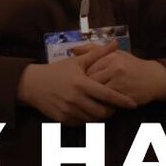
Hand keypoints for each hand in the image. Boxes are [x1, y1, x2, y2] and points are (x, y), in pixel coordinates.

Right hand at [16, 42, 136, 123]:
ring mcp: (69, 110)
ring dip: (99, 116)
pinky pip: (81, 123)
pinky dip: (87, 119)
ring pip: (93, 120)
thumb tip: (115, 42)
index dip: (122, 101)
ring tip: (101, 108)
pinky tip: (87, 111)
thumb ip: (98, 53)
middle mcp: (76, 99)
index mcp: (82, 83)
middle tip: (113, 106)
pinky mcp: (63, 119)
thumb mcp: (77, 60)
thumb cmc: (57, 70)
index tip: (133, 105)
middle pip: (102, 112)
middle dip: (111, 111)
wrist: (32, 84)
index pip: (107, 95)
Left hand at [77, 43, 165, 106]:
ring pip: (98, 93)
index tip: (79, 82)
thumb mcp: (115, 54)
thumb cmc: (132, 65)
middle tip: (80, 93)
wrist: (154, 78)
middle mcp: (115, 68)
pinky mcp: (125, 96)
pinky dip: (101, 104)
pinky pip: (107, 102)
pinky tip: (98, 105)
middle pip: (91, 81)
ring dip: (92, 98)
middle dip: (85, 88)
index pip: (88, 68)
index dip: (81, 77)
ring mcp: (120, 83)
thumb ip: (94, 50)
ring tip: (87, 100)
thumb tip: (74, 49)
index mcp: (111, 57)